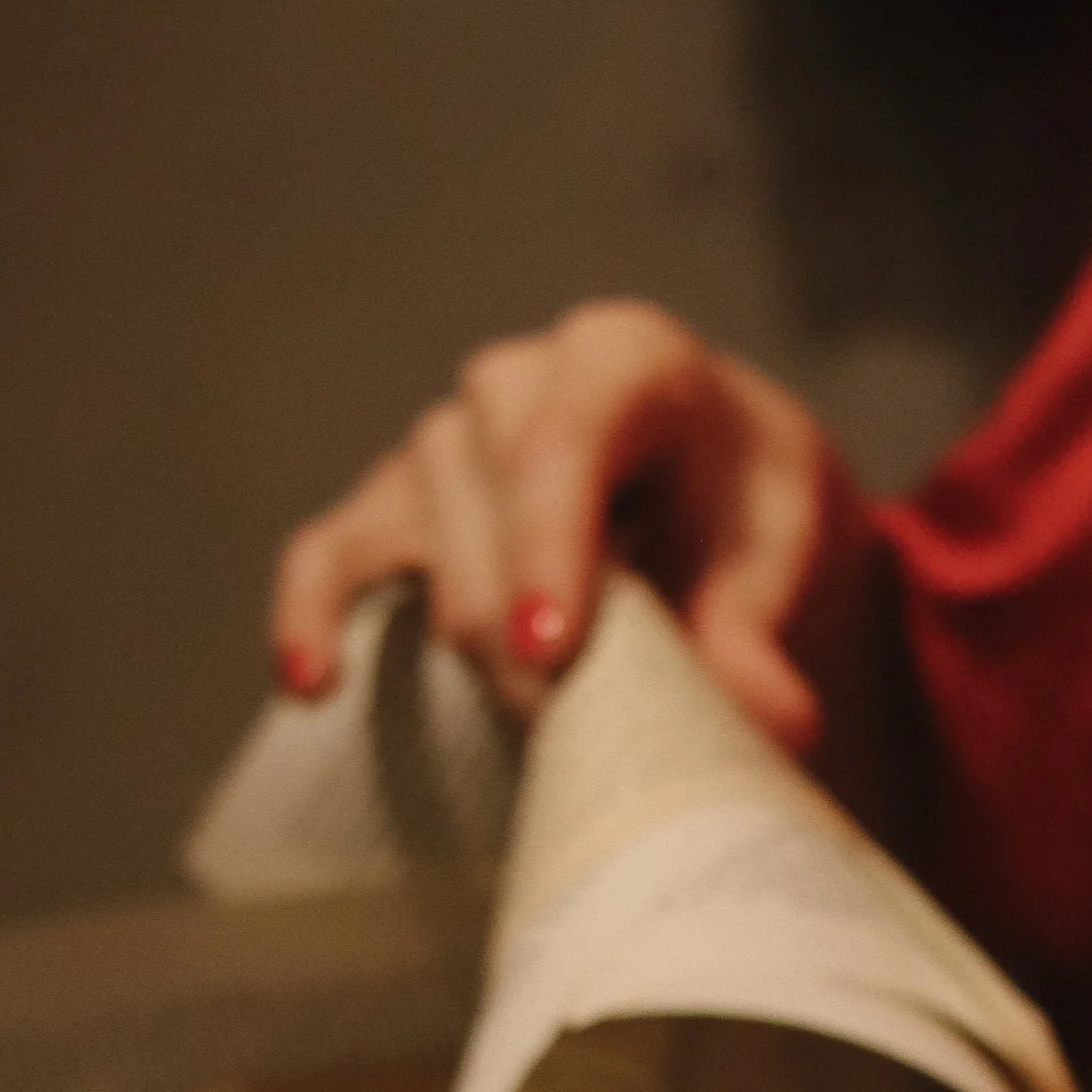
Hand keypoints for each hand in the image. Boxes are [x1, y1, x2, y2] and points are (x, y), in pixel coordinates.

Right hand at [269, 300, 866, 755]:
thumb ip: (761, 631)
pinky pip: (327, 554)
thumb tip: (777, 720)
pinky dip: (314, 617)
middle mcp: (515, 383)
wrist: (707, 497)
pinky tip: (314, 687)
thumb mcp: (776, 552)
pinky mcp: (390, 506)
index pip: (564, 439)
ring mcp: (442, 442)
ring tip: (533, 728)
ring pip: (419, 548)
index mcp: (622, 360)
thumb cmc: (743, 513)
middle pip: (487, 517)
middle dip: (526, 638)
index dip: (548, 545)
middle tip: (584, 731)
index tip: (549, 653)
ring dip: (470, 651)